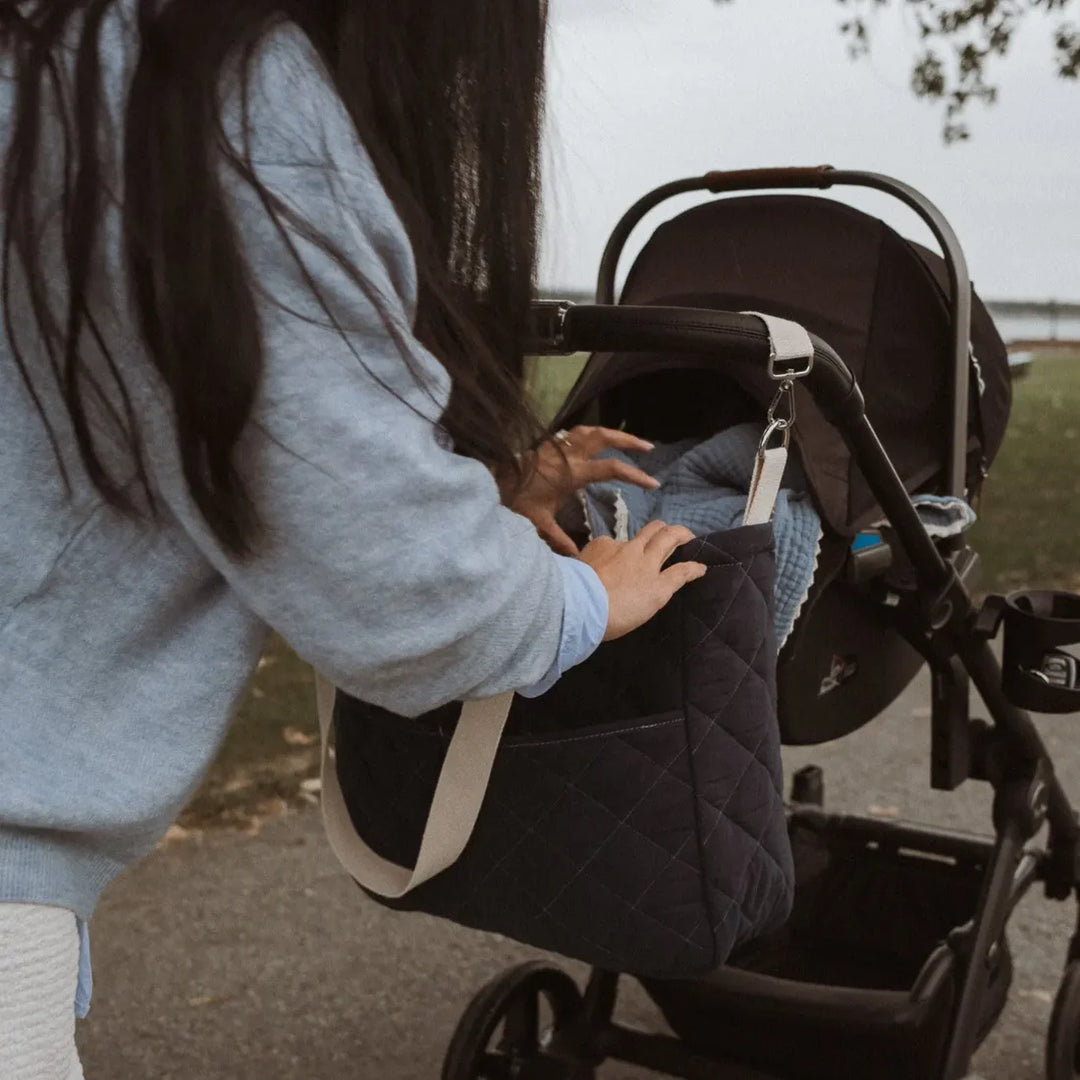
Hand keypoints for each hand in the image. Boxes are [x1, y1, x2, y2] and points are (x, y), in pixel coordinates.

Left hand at [504, 425, 659, 554]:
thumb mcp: (538, 522)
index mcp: (572, 471)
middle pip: (604, 437)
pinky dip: (591, 434)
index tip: (653, 482)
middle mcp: (568, 453)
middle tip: (648, 448)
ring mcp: (557, 444)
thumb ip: (560, 539)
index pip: (611, 468)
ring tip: (626, 440)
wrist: (490, 480)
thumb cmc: (514, 500)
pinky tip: (595, 442)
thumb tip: (577, 558)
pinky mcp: (549, 443)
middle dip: (628, 440)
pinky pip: (576, 432)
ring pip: (590, 430)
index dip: (634, 475)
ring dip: (611, 434)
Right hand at [578, 521, 706, 640]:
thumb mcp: (572, 573)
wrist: (582, 606)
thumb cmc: (570, 594)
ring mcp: (646, 565)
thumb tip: (583, 577)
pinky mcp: (660, 585)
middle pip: (649, 531)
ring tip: (689, 537)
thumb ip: (582, 571)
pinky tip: (701, 569)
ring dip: (680, 536)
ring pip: (667, 540)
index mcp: (603, 546)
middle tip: (667, 532)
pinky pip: (681, 571)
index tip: (621, 559)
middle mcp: (628, 549)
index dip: (621, 550)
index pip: (615, 544)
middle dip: (660, 529)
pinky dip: (693, 568)